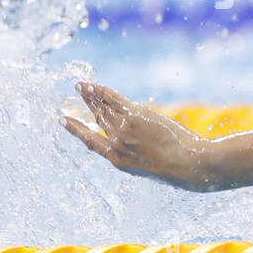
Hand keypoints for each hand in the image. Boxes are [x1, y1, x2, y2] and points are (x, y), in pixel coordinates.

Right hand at [63, 82, 214, 190]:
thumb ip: (136, 152)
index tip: (64, 120)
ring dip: (90, 95)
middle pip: (98, 119)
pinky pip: (112, 100)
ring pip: (103, 108)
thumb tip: (136, 140)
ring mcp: (123, 130)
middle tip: (79, 93)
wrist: (187, 164)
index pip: (91, 142)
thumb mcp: (149, 165)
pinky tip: (91, 85)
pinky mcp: (134, 117)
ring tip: (81, 86)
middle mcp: (116, 144)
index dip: (77, 130)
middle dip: (88, 105)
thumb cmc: (177, 167)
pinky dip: (100, 91)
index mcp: (117, 160)